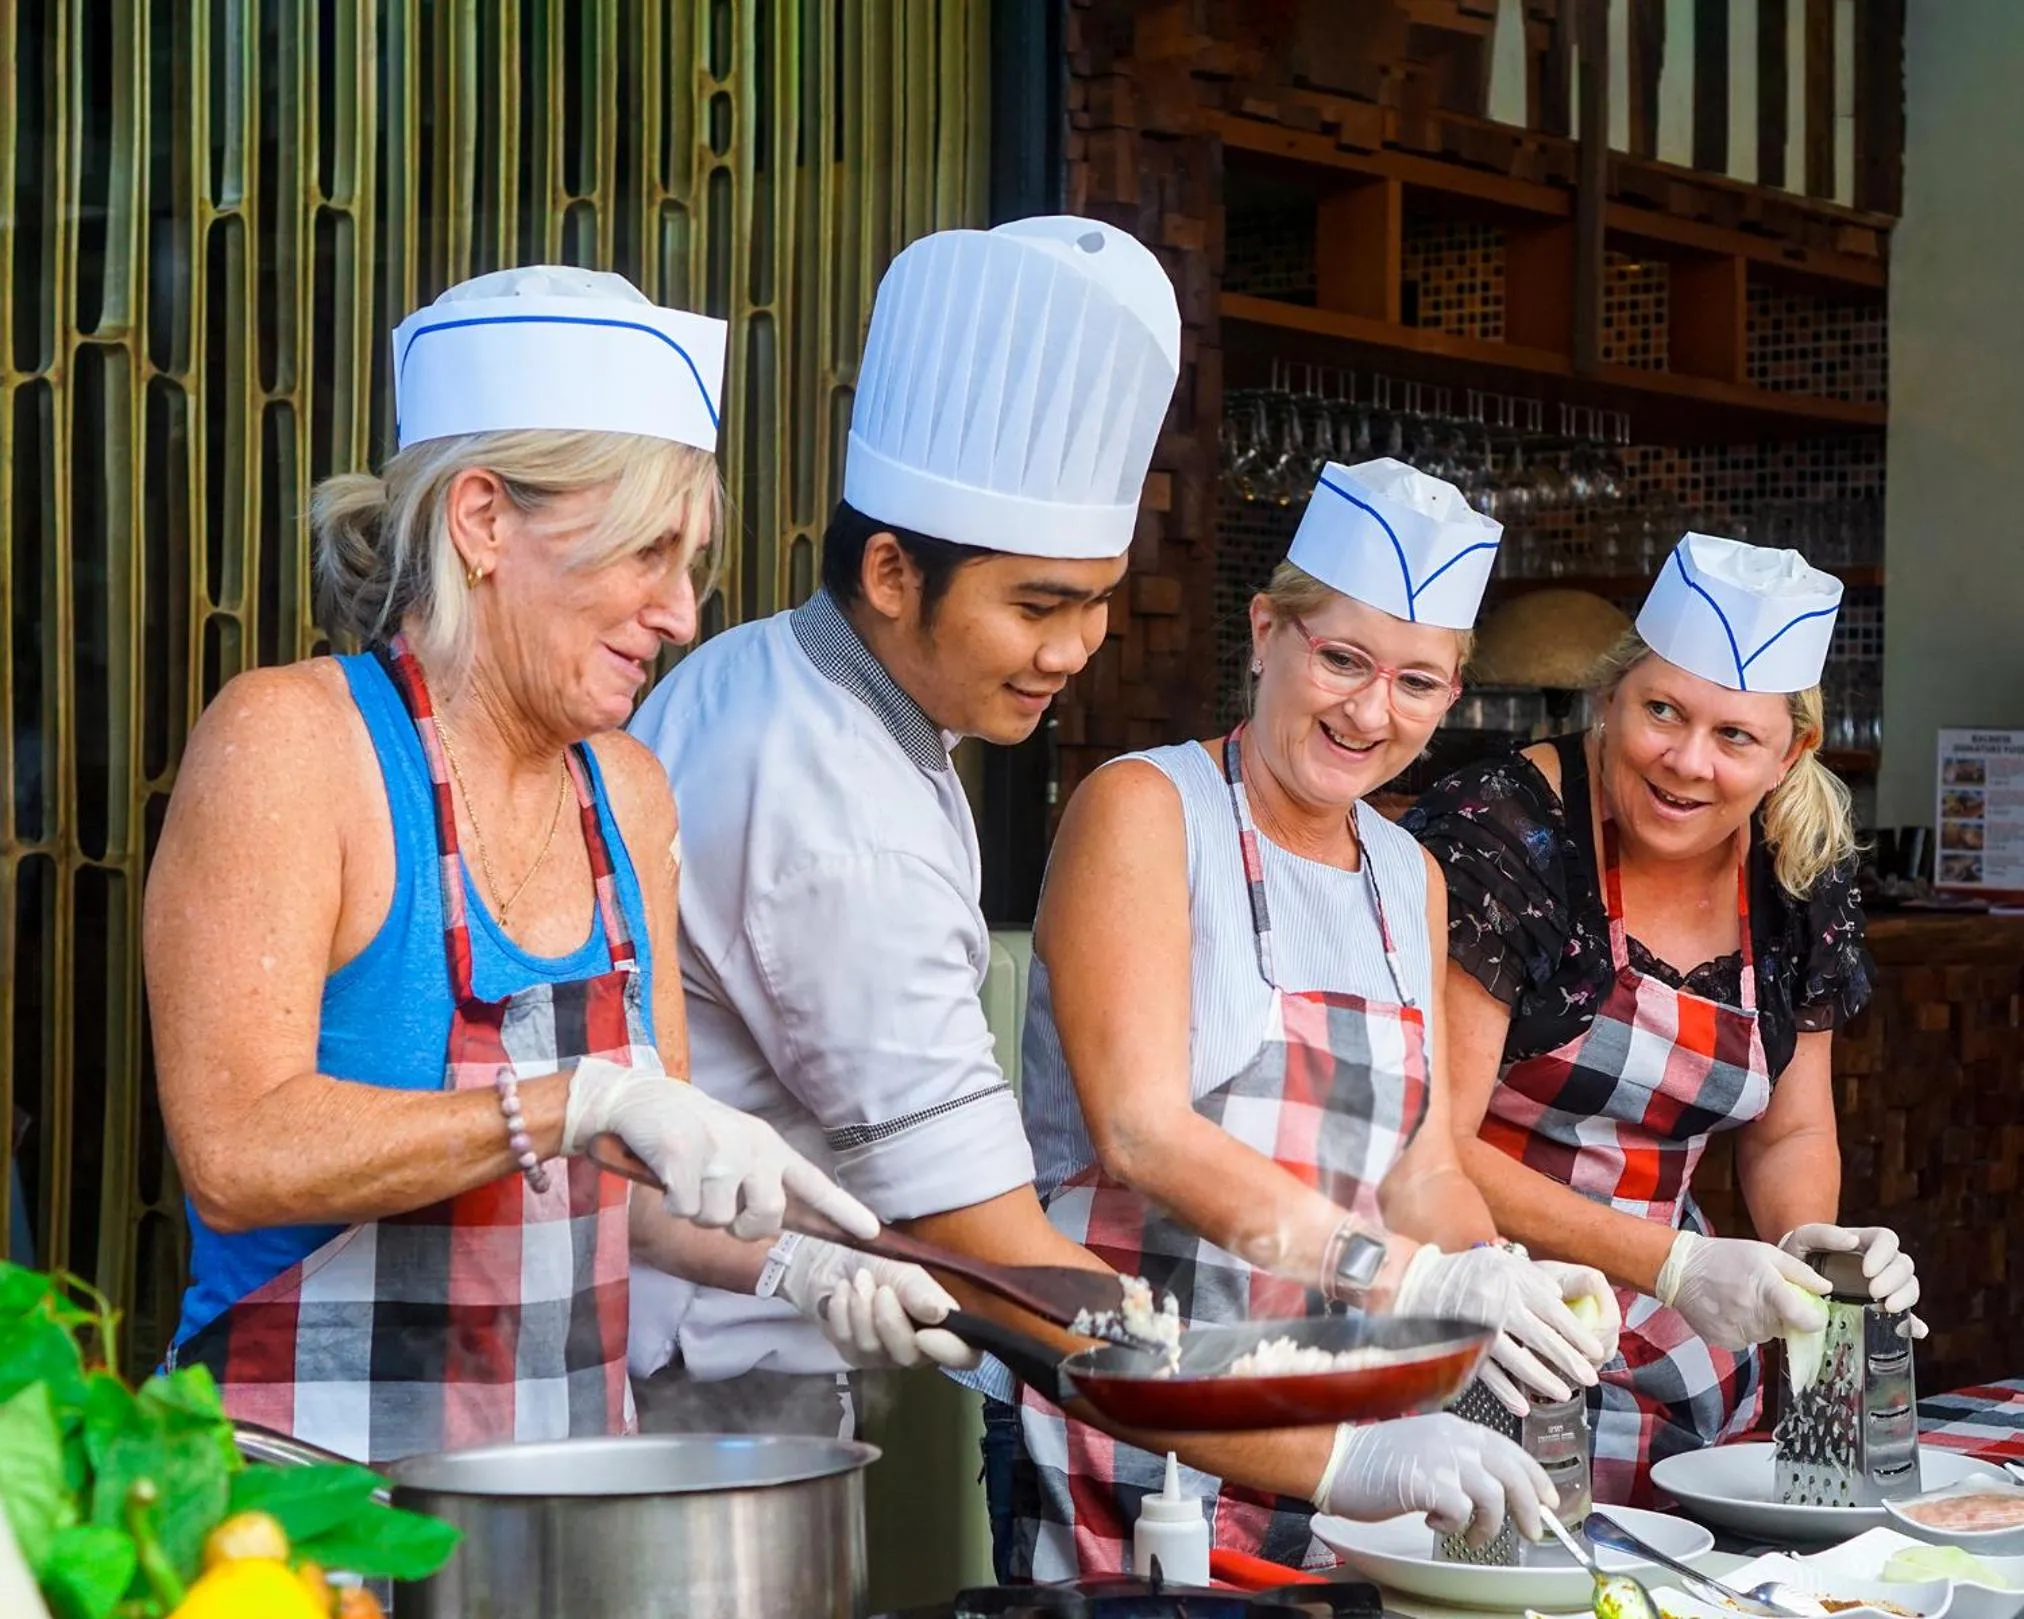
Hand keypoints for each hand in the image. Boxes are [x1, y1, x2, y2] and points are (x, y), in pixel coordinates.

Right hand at [563, 1057, 876, 1240]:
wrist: (641, 1099)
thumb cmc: (691, 1133)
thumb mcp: (735, 1148)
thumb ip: (757, 1181)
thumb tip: (771, 1226)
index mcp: (769, 1145)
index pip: (814, 1182)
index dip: (844, 1210)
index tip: (873, 1232)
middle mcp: (751, 1144)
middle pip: (768, 1216)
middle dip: (744, 1228)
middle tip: (723, 1212)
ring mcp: (718, 1148)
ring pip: (719, 1219)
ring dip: (698, 1213)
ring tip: (688, 1180)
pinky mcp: (683, 1153)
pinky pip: (685, 1210)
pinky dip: (672, 1203)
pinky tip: (667, 1176)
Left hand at [772, 1237, 979, 1369]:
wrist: (834, 1257)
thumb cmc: (879, 1260)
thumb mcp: (904, 1268)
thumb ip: (921, 1290)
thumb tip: (940, 1313)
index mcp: (942, 1325)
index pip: (964, 1355)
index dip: (951, 1351)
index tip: (925, 1333)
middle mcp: (917, 1348)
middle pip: (910, 1356)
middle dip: (889, 1321)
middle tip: (880, 1288)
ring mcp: (883, 1355)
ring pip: (874, 1350)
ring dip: (862, 1309)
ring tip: (859, 1279)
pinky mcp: (853, 1355)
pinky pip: (846, 1343)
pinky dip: (841, 1311)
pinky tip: (841, 1291)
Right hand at [1315, 1413, 1557, 1546]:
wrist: (1337, 1460)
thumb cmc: (1378, 1460)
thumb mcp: (1429, 1446)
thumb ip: (1461, 1458)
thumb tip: (1498, 1489)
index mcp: (1457, 1428)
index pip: (1511, 1451)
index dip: (1536, 1479)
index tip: (1548, 1501)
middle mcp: (1454, 1438)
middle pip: (1513, 1473)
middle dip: (1530, 1509)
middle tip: (1532, 1532)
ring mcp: (1440, 1458)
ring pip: (1493, 1497)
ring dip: (1488, 1526)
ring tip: (1472, 1537)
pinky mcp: (1425, 1483)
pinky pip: (1460, 1511)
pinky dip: (1454, 1525)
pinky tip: (1436, 1524)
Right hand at [1394, 1245, 1606, 1415]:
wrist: (1418, 1281)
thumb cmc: (1465, 1271)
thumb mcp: (1501, 1261)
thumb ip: (1532, 1278)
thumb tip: (1559, 1299)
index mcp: (1512, 1283)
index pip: (1554, 1312)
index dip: (1578, 1334)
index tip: (1596, 1350)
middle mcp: (1498, 1306)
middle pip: (1542, 1340)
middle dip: (1569, 1362)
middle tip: (1590, 1378)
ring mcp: (1479, 1330)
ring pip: (1519, 1362)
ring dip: (1544, 1381)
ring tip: (1564, 1394)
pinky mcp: (1462, 1347)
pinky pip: (1489, 1375)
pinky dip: (1506, 1393)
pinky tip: (1522, 1407)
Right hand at [1655, 1231, 1828, 1349]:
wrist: (1680, 1270)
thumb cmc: (1724, 1257)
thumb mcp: (1764, 1253)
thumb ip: (1799, 1272)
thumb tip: (1825, 1288)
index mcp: (1768, 1291)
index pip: (1805, 1320)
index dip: (1814, 1320)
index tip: (1812, 1315)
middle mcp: (1755, 1315)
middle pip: (1786, 1328)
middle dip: (1783, 1315)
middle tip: (1764, 1295)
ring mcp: (1739, 1331)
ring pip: (1766, 1335)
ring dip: (1762, 1322)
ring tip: (1743, 1299)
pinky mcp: (1725, 1341)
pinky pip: (1747, 1340)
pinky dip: (1744, 1328)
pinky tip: (1730, 1310)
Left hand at [1780, 1223, 1926, 1337]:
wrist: (1788, 1284)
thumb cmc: (1797, 1256)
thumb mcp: (1803, 1239)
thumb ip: (1822, 1234)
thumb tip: (1852, 1242)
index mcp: (1864, 1243)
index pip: (1887, 1239)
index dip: (1883, 1253)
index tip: (1867, 1270)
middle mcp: (1880, 1264)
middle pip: (1904, 1264)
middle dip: (1894, 1278)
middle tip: (1874, 1292)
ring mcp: (1884, 1287)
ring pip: (1910, 1286)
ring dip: (1905, 1297)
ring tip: (1887, 1308)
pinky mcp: (1882, 1310)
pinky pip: (1907, 1317)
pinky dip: (1913, 1324)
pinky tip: (1917, 1331)